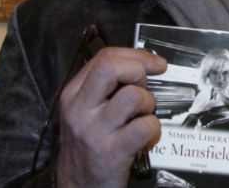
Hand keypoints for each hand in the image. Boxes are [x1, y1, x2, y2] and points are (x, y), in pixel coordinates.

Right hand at [56, 47, 166, 187]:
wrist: (78, 186)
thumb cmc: (90, 142)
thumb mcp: (87, 109)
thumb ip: (107, 85)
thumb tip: (143, 62)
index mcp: (73, 94)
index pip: (105, 57)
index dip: (137, 55)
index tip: (155, 64)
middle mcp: (80, 109)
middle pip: (112, 67)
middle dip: (138, 70)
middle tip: (144, 87)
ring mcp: (94, 131)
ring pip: (134, 96)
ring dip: (148, 103)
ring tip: (142, 116)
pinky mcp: (112, 152)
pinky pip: (145, 126)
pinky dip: (153, 128)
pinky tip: (146, 135)